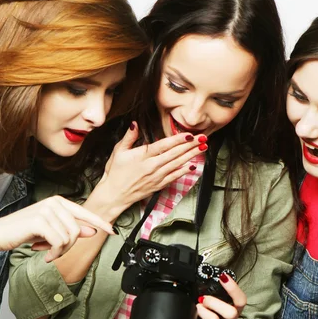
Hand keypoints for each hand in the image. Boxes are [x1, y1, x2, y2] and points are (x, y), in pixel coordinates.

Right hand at [0, 196, 113, 261]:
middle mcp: (54, 202)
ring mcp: (47, 210)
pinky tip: (44, 254)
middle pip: (77, 229)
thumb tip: (92, 231)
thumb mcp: (52, 230)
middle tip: (55, 253)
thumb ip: (72, 229)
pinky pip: (59, 242)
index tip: (112, 231)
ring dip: (60, 251)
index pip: (85, 213)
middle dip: (69, 246)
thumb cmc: (25, 231)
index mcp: (59, 202)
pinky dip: (54, 253)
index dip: (100, 223)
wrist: (0, 235)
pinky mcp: (39, 220)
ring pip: (69, 237)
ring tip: (48, 253)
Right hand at [89, 122, 206, 218]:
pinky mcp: (158, 185)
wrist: (114, 194)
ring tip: (202, 148)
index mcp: (142, 156)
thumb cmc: (115, 173)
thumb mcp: (118, 151)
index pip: (164, 146)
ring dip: (191, 156)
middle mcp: (152, 166)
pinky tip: (194, 166)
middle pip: (175, 154)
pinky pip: (174, 177)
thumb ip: (129, 137)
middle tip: (203, 138)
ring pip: (177, 164)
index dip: (178, 140)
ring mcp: (156, 177)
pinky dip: (184, 171)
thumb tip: (134, 124)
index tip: (189, 135)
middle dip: (190, 145)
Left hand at [195, 273, 245, 318]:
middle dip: (215, 302)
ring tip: (197, 307)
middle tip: (204, 298)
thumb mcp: (226, 309)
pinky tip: (190, 316)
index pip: (240, 300)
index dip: (233, 288)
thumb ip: (221, 296)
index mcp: (235, 312)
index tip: (223, 277)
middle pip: (231, 313)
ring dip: (204, 310)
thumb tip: (208, 279)